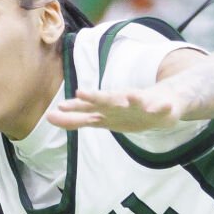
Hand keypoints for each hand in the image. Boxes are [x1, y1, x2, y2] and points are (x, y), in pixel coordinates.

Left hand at [45, 85, 184, 132]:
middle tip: (82, 93)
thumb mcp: (102, 118)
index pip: (89, 109)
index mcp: (109, 109)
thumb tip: (49, 117)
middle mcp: (122, 103)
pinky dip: (160, 106)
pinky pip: (160, 107)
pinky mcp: (160, 107)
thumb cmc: (128, 111)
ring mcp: (142, 104)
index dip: (75, 110)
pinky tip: (160, 106)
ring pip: (134, 100)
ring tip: (128, 97)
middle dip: (96, 98)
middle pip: (108, 100)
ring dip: (131, 98)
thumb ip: (77, 119)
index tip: (59, 109)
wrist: (164, 102)